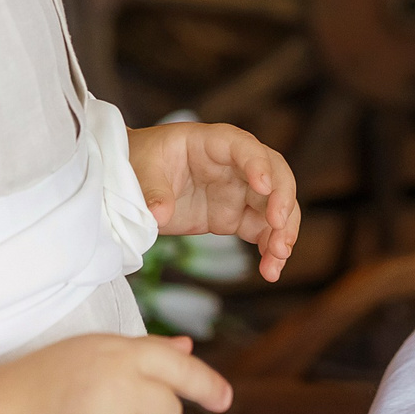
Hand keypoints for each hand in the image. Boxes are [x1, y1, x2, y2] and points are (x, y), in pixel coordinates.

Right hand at [0, 332, 227, 413]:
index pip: (178, 367)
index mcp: (116, 352)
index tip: (224, 400)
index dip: (206, 384)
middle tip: (116, 410)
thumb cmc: (43, 379)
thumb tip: (187, 349)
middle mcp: (117, 387)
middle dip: (155, 413)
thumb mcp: (92, 350)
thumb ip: (143, 352)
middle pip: (170, 409)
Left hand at [127, 122, 299, 282]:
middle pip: (275, 174)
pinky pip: (261, 231)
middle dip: (283, 199)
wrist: (131, 181)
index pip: (245, 147)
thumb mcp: (141, 171)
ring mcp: (237, 191)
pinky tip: (271, 270)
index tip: (264, 188)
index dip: (258, 164)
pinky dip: (270, 249)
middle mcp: (234, 165)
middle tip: (278, 227)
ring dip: (283, 231)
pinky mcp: (234, 217)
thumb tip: (159, 214)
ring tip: (278, 259)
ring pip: (274, 206)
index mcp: (213, 143)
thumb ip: (153, 191)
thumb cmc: (140, 162)